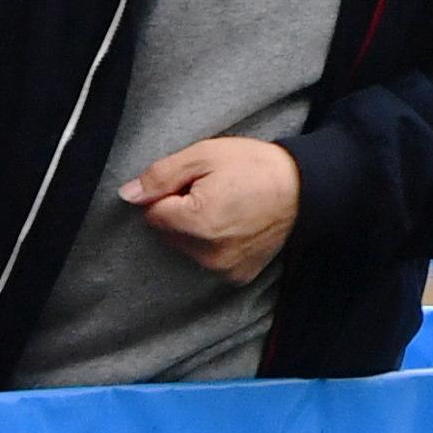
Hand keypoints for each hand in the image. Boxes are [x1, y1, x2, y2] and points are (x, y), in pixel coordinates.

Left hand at [127, 137, 298, 284]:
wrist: (305, 187)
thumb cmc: (254, 166)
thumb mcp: (204, 155)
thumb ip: (160, 176)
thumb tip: (127, 195)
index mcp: (196, 223)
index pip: (153, 213)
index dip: (170, 193)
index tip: (196, 183)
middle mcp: (207, 254)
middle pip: (168, 234)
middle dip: (181, 213)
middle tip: (213, 192)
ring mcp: (223, 269)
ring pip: (186, 248)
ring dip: (196, 230)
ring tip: (227, 208)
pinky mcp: (237, 277)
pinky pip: (208, 260)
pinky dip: (214, 245)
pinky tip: (236, 226)